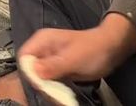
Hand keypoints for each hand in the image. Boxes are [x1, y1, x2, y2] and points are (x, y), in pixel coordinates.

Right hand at [19, 14, 135, 83]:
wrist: (111, 48)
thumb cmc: (93, 49)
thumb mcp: (73, 58)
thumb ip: (53, 65)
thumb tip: (34, 72)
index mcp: (43, 40)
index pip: (24, 57)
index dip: (29, 71)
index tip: (40, 84)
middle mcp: (43, 49)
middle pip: (30, 68)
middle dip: (39, 82)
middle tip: (52, 92)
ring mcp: (49, 59)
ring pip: (38, 77)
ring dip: (47, 88)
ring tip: (60, 95)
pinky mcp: (57, 68)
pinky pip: (49, 80)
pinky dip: (54, 88)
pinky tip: (62, 94)